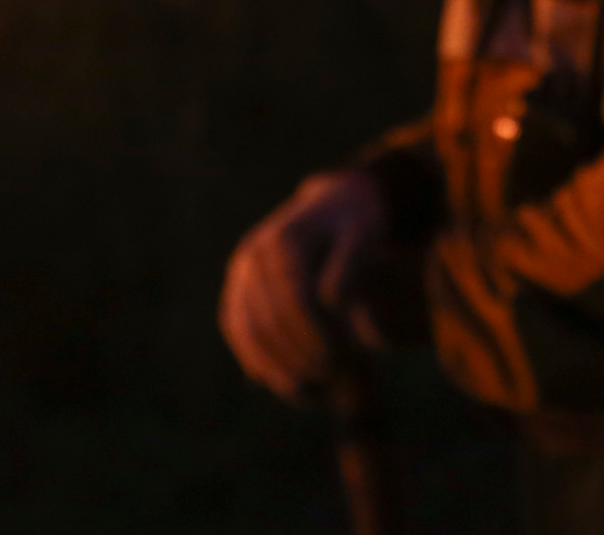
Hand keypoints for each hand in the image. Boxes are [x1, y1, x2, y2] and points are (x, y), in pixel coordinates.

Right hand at [219, 168, 389, 401]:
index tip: (342, 362)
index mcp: (285, 239)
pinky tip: (292, 387)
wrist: (333, 206)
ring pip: (248, 333)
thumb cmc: (357, 225)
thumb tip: (332, 303)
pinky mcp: (236, 291)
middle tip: (335, 382)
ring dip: (279, 371)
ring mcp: (239, 274)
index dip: (316, 336)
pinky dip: (261, 364)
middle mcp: (253, 255)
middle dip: (301, 358)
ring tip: (315, 396)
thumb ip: (352, 265)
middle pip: (269, 321)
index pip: (295, 298)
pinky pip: (240, 333)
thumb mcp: (366, 234)